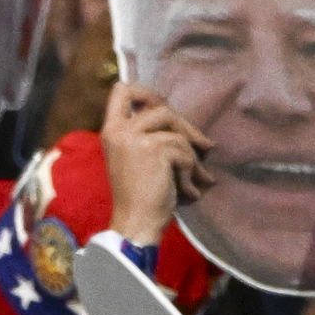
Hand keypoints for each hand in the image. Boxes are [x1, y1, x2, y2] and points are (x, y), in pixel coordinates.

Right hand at [101, 79, 208, 248]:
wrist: (135, 223)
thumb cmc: (139, 195)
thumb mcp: (136, 158)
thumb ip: (148, 135)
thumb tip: (185, 124)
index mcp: (110, 131)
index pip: (122, 90)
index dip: (147, 93)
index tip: (162, 108)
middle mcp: (118, 130)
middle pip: (161, 107)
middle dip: (186, 127)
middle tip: (204, 146)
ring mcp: (134, 138)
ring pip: (177, 132)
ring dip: (193, 155)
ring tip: (199, 176)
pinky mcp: (154, 149)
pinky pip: (185, 151)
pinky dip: (192, 172)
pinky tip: (189, 190)